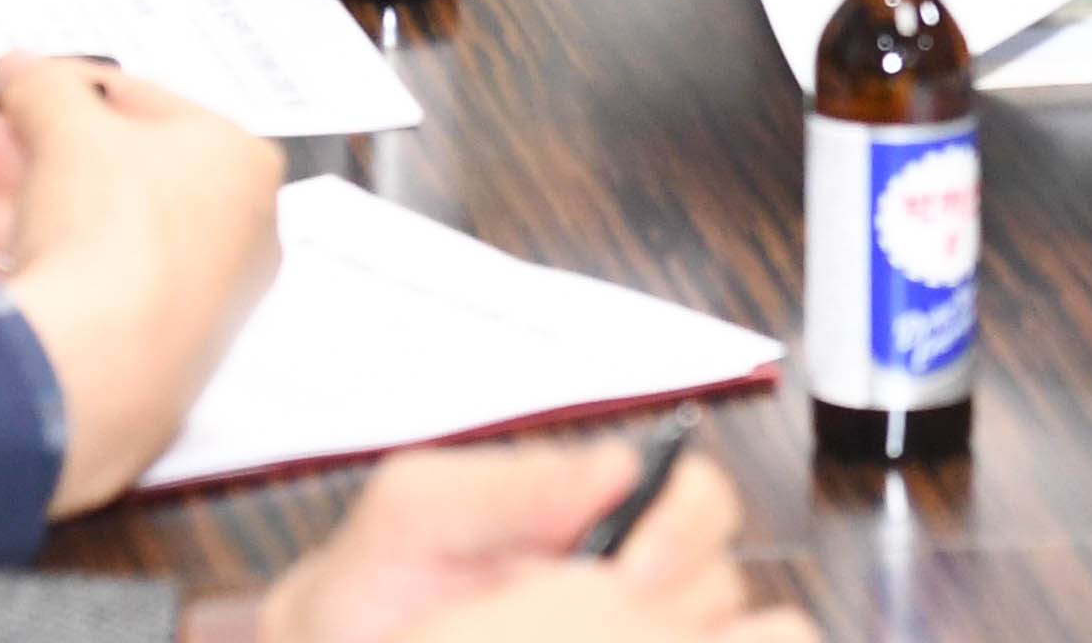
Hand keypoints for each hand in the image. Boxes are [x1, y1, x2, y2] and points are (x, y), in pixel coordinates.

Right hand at [0, 56, 284, 514]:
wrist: (96, 372)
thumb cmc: (117, 232)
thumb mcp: (70, 125)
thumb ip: (43, 86)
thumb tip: (23, 70)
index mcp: (233, 166)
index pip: (138, 107)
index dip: (58, 88)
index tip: (5, 85)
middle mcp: (218, 239)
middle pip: (90, 177)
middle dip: (0, 154)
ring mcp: (173, 306)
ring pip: (65, 239)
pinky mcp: (126, 363)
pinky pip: (60, 302)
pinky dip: (0, 274)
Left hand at [247, 440, 808, 642]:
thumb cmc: (373, 573)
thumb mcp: (420, 509)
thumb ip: (512, 484)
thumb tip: (618, 466)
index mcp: (592, 507)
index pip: (694, 494)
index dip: (687, 521)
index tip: (638, 562)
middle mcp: (618, 574)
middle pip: (718, 572)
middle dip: (689, 586)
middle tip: (623, 610)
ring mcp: (610, 632)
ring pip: (705, 629)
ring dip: (673, 632)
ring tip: (594, 640)